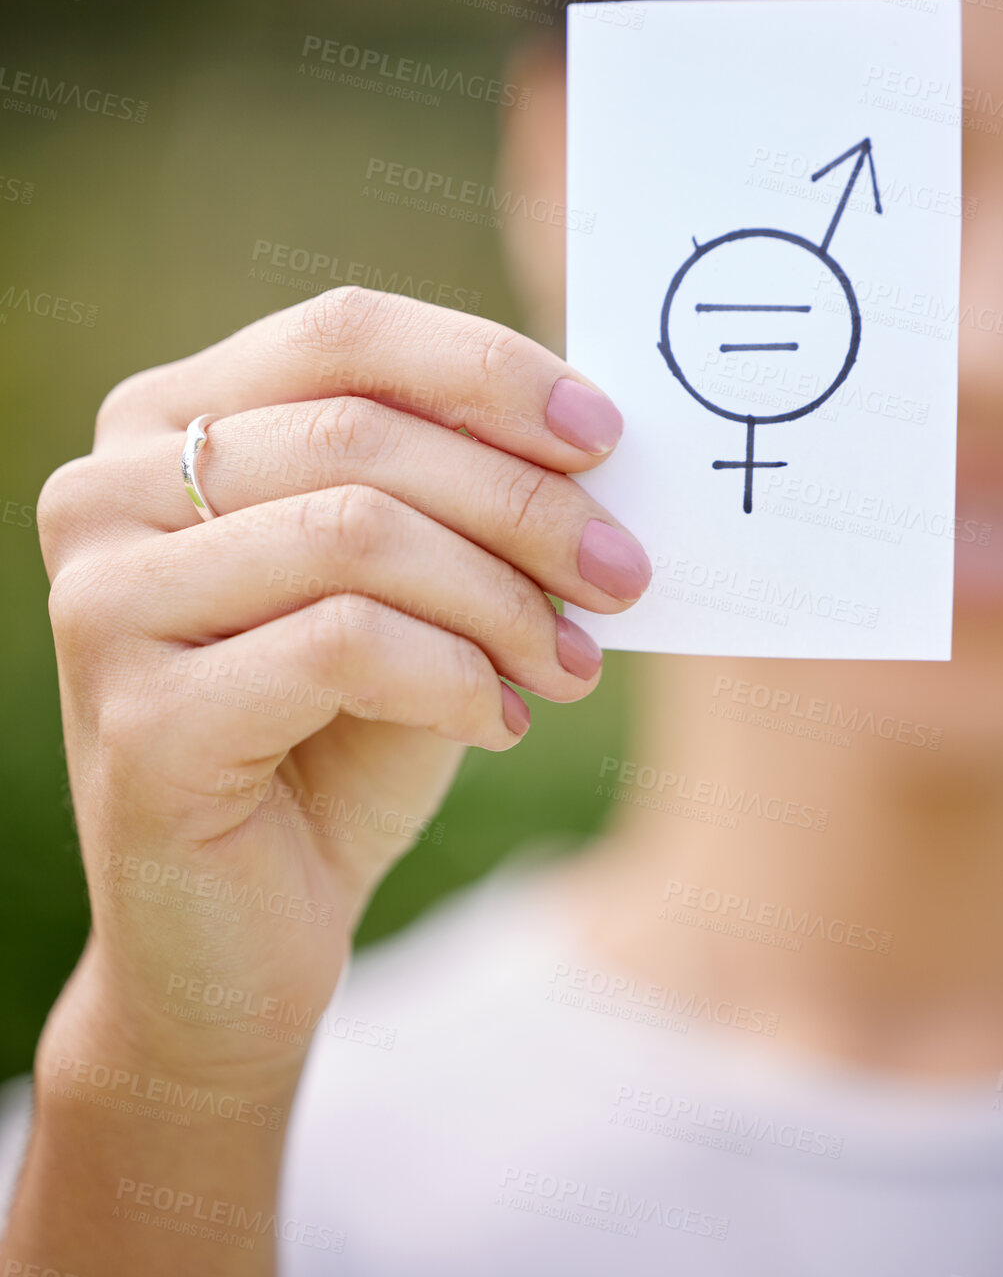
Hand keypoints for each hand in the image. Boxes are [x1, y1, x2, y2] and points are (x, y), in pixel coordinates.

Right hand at [35, 287, 649, 1077]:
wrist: (238, 942)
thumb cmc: (333, 745)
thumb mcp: (406, 590)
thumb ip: (458, 496)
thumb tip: (592, 437)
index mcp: (163, 425)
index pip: (342, 334)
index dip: (487, 370)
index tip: (605, 436)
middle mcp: (106, 492)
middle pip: (360, 432)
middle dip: (523, 503)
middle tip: (622, 573)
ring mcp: (105, 603)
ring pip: (356, 530)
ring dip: (500, 597)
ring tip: (568, 663)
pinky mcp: (140, 717)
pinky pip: (344, 643)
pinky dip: (454, 676)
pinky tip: (498, 722)